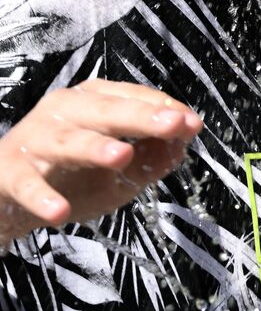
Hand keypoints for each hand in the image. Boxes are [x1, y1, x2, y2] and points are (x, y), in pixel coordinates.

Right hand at [0, 79, 202, 244]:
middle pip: (108, 111)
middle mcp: (66, 111)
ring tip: (121, 156)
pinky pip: (27, 183)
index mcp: (96, 102)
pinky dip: (41, 196)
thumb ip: (152, 158)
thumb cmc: (71, 175)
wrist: (8, 195)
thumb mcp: (120, 171)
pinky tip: (58, 211)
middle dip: (142, 116)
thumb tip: (183, 145)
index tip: (192, 124)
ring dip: (94, 147)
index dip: (166, 110)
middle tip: (173, 124)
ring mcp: (36, 138)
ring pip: (68, 140)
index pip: (136, 99)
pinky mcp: (9, 171)